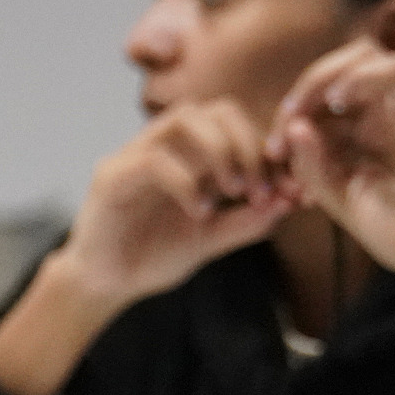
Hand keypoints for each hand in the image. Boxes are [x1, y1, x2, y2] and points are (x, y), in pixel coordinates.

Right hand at [57, 99, 301, 308]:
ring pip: (184, 119)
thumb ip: (247, 221)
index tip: (289, 187)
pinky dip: (187, 183)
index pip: (236, 125)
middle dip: (248, 143)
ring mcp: (134, 155)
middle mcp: (163, 144)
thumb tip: (289, 200)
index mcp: (189, 154)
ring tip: (233, 190)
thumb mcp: (212, 240)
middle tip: (260, 188)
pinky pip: (154, 161)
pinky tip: (201, 213)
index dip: (267, 149)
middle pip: (215, 109)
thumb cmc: (153, 256)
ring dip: (219, 151)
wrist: (104, 284)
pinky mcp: (111, 177)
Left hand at [273, 38, 394, 394]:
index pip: (331, 88)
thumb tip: (294, 125)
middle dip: (308, 86)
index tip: (274, 150)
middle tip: (284, 125)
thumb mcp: (338, 198)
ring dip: (326, 77)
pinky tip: (337, 105)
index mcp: (372, 127)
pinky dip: (360, 79)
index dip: (296, 108)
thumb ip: (312, 165)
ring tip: (302, 111)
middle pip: (349, 60)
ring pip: (371, 56)